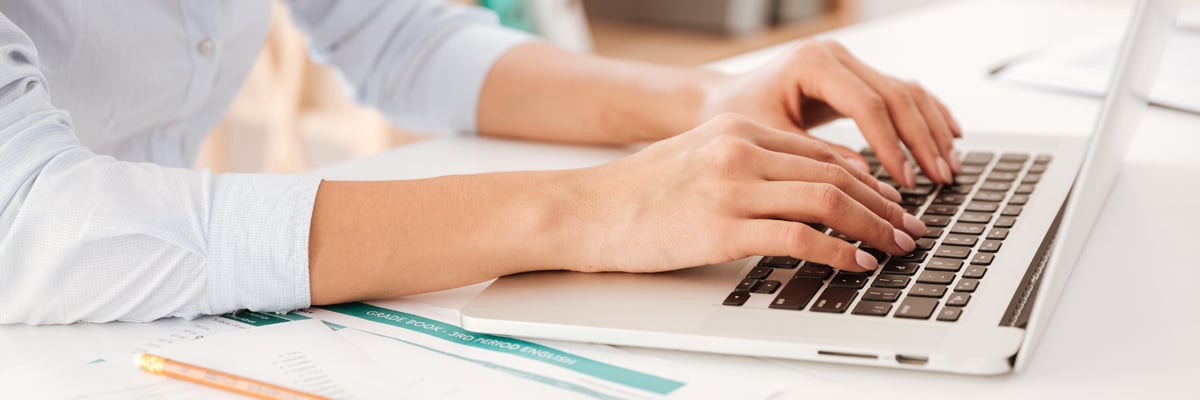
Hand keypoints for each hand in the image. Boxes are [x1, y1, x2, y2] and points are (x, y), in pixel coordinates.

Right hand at [563, 113, 926, 273]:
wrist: (586, 211)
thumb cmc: (637, 193)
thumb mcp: (698, 158)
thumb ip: (749, 164)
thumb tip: (804, 187)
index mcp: (737, 130)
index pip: (821, 151)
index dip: (867, 179)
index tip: (890, 203)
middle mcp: (740, 151)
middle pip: (835, 173)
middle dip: (882, 205)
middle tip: (909, 228)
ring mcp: (731, 188)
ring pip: (826, 201)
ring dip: (872, 227)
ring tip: (895, 247)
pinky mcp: (722, 228)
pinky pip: (798, 239)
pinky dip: (837, 252)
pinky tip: (855, 263)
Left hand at [699, 40, 962, 186]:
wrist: (719, 102)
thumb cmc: (736, 118)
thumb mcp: (771, 140)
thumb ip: (818, 158)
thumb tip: (868, 183)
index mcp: (812, 64)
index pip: (867, 104)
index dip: (891, 144)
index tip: (906, 179)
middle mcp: (836, 56)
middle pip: (895, 96)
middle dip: (922, 140)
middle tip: (940, 178)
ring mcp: (849, 63)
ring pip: (906, 92)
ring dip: (932, 130)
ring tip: (948, 168)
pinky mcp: (856, 77)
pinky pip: (901, 93)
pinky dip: (928, 116)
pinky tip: (950, 138)